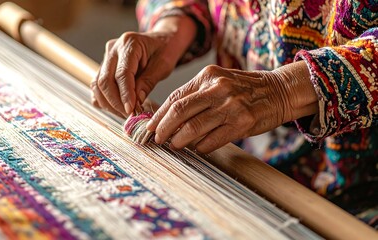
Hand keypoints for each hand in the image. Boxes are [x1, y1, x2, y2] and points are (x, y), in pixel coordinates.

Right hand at [91, 16, 196, 116]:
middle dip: (115, 102)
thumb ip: (148, 82)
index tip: (131, 110)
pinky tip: (118, 107)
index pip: (122, 74)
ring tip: (125, 113)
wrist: (161, 40)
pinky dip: (104, 99)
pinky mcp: (104, 66)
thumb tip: (136, 101)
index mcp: (130, 43)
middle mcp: (113, 48)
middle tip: (129, 115)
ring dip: (109, 103)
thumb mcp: (163, 65)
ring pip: (97, 85)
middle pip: (104, 80)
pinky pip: (97, 86)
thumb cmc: (164, 50)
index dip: (125, 94)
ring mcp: (106, 57)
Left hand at [146, 61, 317, 152]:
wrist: (280, 91)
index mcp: (208, 76)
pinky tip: (198, 148)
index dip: (159, 115)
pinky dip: (201, 147)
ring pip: (193, 127)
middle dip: (163, 128)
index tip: (150, 127)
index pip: (175, 97)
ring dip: (180, 140)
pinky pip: (213, 140)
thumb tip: (170, 118)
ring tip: (175, 145)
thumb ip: (197, 96)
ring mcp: (230, 105)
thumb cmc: (245, 89)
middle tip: (157, 139)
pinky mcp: (242, 122)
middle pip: (179, 111)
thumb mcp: (219, 82)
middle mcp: (217, 89)